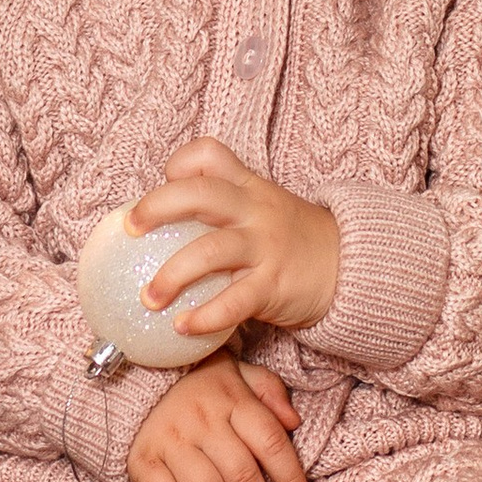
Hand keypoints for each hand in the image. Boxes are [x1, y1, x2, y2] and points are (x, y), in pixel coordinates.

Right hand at [128, 353, 311, 481]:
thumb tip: (293, 422)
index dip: (290, 476)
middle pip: (241, 474)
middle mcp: (202, 419)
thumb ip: (269, 391)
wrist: (138, 380)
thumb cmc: (201, 385)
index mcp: (231, 398)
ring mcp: (171, 440)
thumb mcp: (239, 373)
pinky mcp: (143, 461)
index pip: (269, 441)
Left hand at [131, 138, 339, 341]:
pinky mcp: (274, 284)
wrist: (350, 267)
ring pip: (209, 251)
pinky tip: (183, 327)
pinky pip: (234, 301)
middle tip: (131, 228)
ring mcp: (265, 246)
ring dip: (171, 276)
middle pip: (200, 194)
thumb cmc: (293, 241)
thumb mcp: (264, 209)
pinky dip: (205, 317)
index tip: (164, 182)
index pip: (211, 155)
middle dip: (157, 207)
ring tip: (148, 300)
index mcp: (249, 188)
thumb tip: (165, 229)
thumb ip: (225, 211)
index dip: (180, 163)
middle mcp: (255, 211)